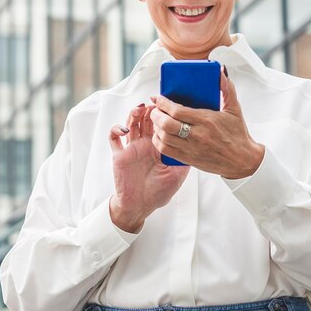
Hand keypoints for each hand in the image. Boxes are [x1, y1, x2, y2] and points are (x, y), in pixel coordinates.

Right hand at [108, 103, 189, 232]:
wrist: (140, 206)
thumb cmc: (158, 193)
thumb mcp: (177, 176)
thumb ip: (185, 160)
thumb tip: (197, 145)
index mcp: (159, 147)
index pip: (161, 124)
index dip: (164, 114)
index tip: (169, 106)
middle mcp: (145, 144)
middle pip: (146, 120)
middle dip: (150, 110)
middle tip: (155, 104)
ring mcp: (132, 148)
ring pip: (131, 124)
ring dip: (134, 114)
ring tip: (140, 109)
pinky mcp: (119, 155)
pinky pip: (113, 138)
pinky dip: (116, 129)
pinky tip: (124, 129)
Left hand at [149, 69, 264, 178]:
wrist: (242, 160)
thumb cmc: (238, 135)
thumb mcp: (235, 109)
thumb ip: (227, 88)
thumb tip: (220, 71)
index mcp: (207, 120)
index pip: (177, 111)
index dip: (163, 103)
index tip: (158, 97)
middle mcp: (198, 135)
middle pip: (167, 124)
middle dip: (156, 114)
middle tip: (155, 109)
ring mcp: (192, 149)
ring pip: (164, 138)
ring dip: (156, 128)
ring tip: (157, 121)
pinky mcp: (189, 159)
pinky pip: (166, 151)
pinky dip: (159, 142)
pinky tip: (160, 135)